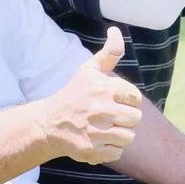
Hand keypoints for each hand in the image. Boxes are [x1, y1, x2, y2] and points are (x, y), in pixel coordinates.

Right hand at [41, 27, 143, 164]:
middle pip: (135, 118)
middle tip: (108, 116)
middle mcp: (100, 109)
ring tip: (104, 128)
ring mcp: (95, 131)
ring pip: (129, 137)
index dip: (126, 100)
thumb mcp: (89, 71)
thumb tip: (115, 31)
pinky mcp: (91, 150)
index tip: (113, 101)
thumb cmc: (74, 95)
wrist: (49, 123)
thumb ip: (108, 53)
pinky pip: (117, 152)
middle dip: (124, 118)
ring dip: (119, 134)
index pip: (135, 98)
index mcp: (103, 88)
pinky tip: (97, 140)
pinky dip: (110, 149)